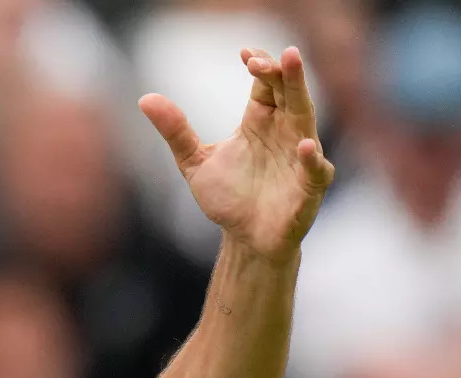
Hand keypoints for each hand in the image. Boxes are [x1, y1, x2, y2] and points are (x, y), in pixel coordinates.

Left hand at [140, 47, 335, 262]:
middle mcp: (284, 133)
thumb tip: (145, 98)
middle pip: (289, 94)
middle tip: (273, 55)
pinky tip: (302, 146)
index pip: (266, 85)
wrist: (244, 239)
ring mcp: (300, 159)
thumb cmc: (227, 198)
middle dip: (283, 72)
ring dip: (301, 94)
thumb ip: (175, 131)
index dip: (260, 66)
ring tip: (293, 69)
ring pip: (306, 119)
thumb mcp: (194, 161)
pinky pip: (315, 170)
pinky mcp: (309, 188)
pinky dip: (311, 158)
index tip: (243, 54)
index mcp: (260, 123)